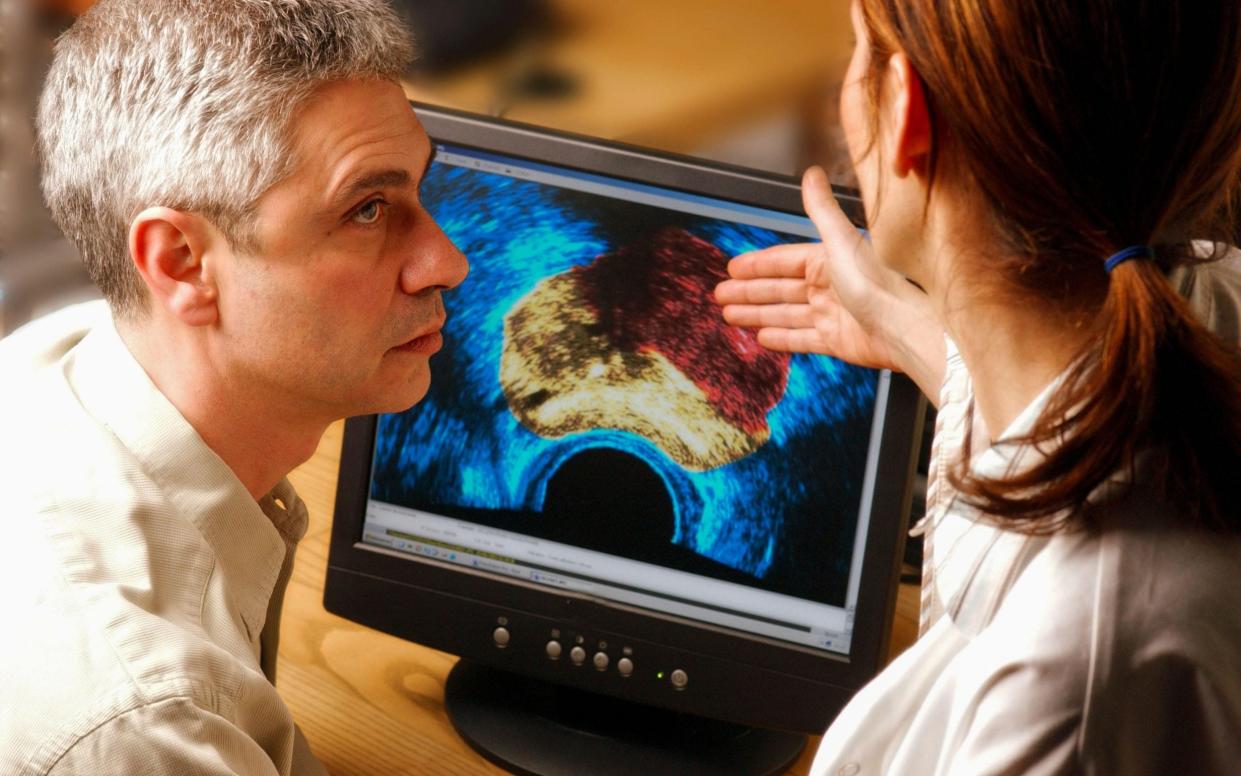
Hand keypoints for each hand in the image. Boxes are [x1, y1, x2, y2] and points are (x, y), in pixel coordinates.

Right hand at [715, 167, 916, 371]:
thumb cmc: (878, 283)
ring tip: (731, 316)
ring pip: (785, 314)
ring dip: (757, 314)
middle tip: (721, 294)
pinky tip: (762, 338)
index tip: (733, 267)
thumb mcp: (841, 241)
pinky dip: (781, 338)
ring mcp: (832, 315)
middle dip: (749, 292)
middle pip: (779, 289)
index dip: (758, 264)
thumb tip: (812, 173)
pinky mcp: (836, 341)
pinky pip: (800, 339)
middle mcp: (829, 288)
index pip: (784, 261)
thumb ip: (822, 209)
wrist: (903, 327)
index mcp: (828, 261)